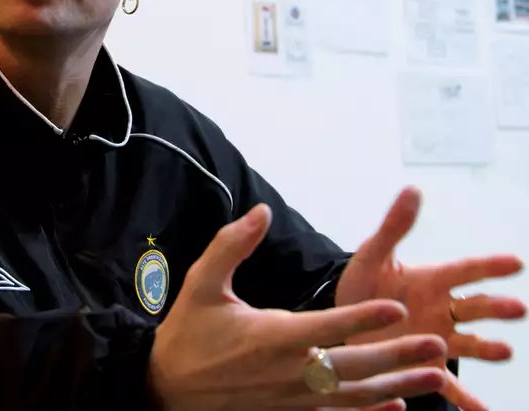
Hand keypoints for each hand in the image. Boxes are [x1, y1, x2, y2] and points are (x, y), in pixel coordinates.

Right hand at [148, 204, 447, 410]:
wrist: (167, 389)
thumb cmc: (187, 334)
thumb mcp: (201, 283)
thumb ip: (231, 245)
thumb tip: (262, 211)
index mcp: (269, 337)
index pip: (326, 328)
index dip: (362, 318)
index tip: (396, 307)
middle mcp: (287, 371)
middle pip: (352, 366)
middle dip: (397, 355)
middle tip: (437, 345)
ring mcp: (291, 398)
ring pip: (354, 395)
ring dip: (398, 385)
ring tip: (436, 377)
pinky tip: (398, 406)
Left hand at [335, 187, 526, 410]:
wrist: (340, 323)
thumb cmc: (362, 286)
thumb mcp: (372, 256)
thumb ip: (393, 227)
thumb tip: (413, 189)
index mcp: (431, 281)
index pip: (464, 270)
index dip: (488, 267)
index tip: (515, 262)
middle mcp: (442, 311)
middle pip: (474, 307)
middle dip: (496, 307)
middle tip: (517, 308)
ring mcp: (437, 340)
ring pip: (469, 344)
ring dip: (487, 348)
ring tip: (503, 350)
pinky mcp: (424, 366)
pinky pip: (448, 386)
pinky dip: (466, 400)